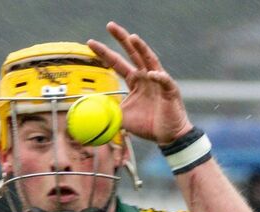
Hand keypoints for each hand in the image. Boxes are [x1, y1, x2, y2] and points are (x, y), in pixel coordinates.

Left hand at [87, 21, 192, 145]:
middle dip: (122, 38)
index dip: (104, 53)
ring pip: (150, 60)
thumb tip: (89, 112)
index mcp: (135, 80)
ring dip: (142, 48)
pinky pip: (164, 81)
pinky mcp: (170, 90)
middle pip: (133, 53)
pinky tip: (152, 74)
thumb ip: (108, 112)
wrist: (168, 137)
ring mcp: (159, 81)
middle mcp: (146, 76)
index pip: (117, 62)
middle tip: (109, 25)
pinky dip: (159, 77)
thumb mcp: (122, 118)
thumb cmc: (148, 125)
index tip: (90, 42)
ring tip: (133, 37)